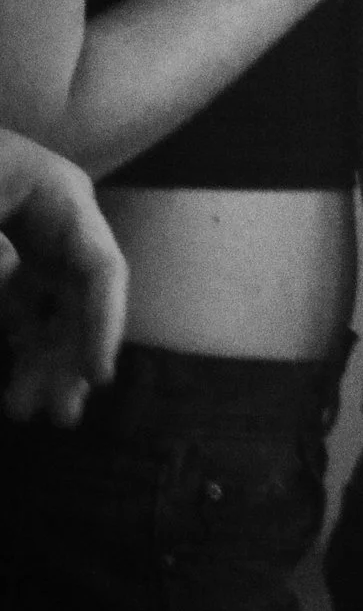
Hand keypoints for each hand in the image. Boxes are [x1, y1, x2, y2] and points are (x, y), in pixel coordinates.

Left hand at [0, 129, 127, 427]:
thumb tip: (12, 291)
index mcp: (60, 196)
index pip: (102, 266)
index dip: (104, 323)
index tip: (97, 376)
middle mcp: (57, 223)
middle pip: (80, 297)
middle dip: (68, 356)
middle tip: (58, 415)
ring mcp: (30, 242)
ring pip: (51, 310)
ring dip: (44, 360)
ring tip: (25, 411)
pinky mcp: (6, 260)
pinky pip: (22, 309)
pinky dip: (22, 345)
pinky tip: (14, 384)